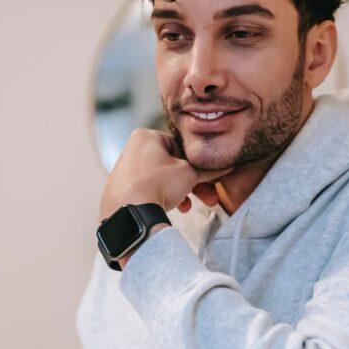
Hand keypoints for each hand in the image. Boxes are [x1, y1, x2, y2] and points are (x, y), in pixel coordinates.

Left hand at [99, 128, 230, 222]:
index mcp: (147, 136)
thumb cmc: (156, 184)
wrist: (128, 212)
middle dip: (193, 182)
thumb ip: (207, 170)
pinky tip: (176, 208)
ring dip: (181, 192)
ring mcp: (127, 169)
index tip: (209, 175)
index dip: (198, 163)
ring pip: (163, 178)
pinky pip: (151, 189)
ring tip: (190, 206)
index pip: (181, 146)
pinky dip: (165, 197)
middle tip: (208, 196)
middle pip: (173, 164)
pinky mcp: (124, 188)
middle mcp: (134, 149)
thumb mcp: (189, 174)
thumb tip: (224, 167)